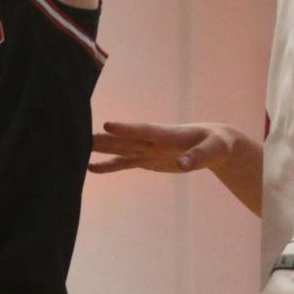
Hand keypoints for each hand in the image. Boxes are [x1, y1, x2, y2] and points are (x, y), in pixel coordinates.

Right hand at [89, 120, 235, 174]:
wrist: (213, 143)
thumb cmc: (217, 143)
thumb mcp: (214, 149)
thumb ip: (198, 156)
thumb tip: (183, 164)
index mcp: (167, 134)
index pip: (143, 130)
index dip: (126, 128)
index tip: (107, 125)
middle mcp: (151, 140)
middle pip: (123, 139)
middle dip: (102, 138)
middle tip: (78, 135)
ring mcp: (146, 149)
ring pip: (118, 148)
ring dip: (99, 147)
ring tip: (76, 147)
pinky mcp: (145, 160)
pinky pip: (123, 163)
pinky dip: (108, 165)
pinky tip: (91, 168)